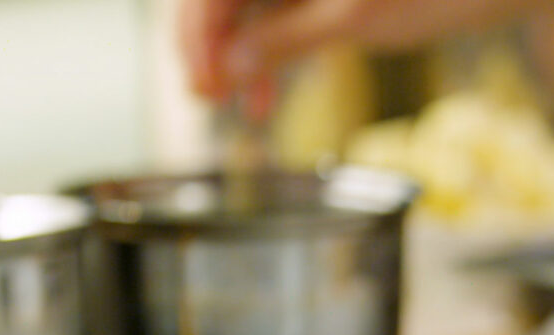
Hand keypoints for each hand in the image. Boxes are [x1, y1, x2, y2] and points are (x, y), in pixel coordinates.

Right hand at [180, 0, 553, 104]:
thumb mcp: (357, 19)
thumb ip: (286, 36)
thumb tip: (228, 65)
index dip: (197, 36)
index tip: (201, 87)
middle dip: (213, 43)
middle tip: (211, 98)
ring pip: (251, 2)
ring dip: (242, 50)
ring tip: (245, 106)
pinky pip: (283, 5)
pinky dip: (273, 42)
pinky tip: (266, 88)